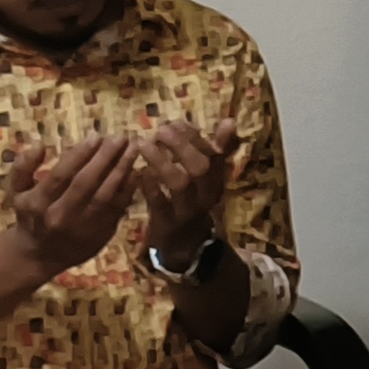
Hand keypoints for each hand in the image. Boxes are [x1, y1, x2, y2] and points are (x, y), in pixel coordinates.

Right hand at [5, 132, 143, 278]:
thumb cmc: (29, 215)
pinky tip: (136, 171)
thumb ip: (23, 166)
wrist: (39, 255)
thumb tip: (40, 144)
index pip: (61, 176)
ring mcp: (83, 227)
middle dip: (105, 158)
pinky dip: (128, 189)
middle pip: (86, 184)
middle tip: (120, 138)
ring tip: (133, 149)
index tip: (96, 136)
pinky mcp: (101, 234)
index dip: (80, 155)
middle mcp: (62, 216)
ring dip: (122, 170)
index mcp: (38, 204)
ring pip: (106, 196)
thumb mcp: (16, 191)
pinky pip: (117, 209)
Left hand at [128, 117, 227, 249]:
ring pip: (179, 183)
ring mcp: (187, 210)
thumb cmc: (194, 202)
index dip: (195, 136)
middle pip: (200, 167)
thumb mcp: (208, 179)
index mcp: (216, 180)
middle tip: (160, 131)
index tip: (176, 124)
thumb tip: (229, 122)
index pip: (214, 154)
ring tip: (144, 145)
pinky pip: (159, 202)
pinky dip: (149, 185)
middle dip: (180, 145)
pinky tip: (139, 173)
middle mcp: (206, 194)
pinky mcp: (167, 223)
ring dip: (162, 161)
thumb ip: (217, 151)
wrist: (186, 245)